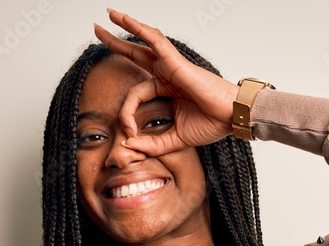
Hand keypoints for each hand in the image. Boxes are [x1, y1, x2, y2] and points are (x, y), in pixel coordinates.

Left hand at [93, 9, 239, 154]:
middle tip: (98, 31)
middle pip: (135, 55)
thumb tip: (128, 146)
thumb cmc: (210, 124)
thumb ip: (151, 144)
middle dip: (115, 43)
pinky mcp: (175, 62)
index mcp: (166, 89)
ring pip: (143, 43)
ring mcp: (171, 65)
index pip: (135, 96)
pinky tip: (125, 20)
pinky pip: (154, 41)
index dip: (126, 115)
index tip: (129, 134)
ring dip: (125, 27)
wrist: (231, 118)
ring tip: (109, 15)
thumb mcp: (174, 139)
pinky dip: (139, 30)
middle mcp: (167, 74)